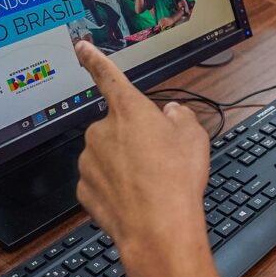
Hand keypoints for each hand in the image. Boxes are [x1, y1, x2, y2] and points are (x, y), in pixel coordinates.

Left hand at [73, 41, 209, 252]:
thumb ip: (181, 117)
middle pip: (115, 127)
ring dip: (123, 165)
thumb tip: (172, 112)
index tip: (81, 47)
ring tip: (150, 183)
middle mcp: (102, 131)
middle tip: (157, 159)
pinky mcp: (85, 190)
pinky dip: (115, 188)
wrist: (159, 229)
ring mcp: (89, 161)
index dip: (93, 59)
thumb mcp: (194, 137)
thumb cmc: (177, 179)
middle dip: (132, 139)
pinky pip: (100, 182)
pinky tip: (135, 200)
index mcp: (128, 110)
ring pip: (106, 156)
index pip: (107, 76)